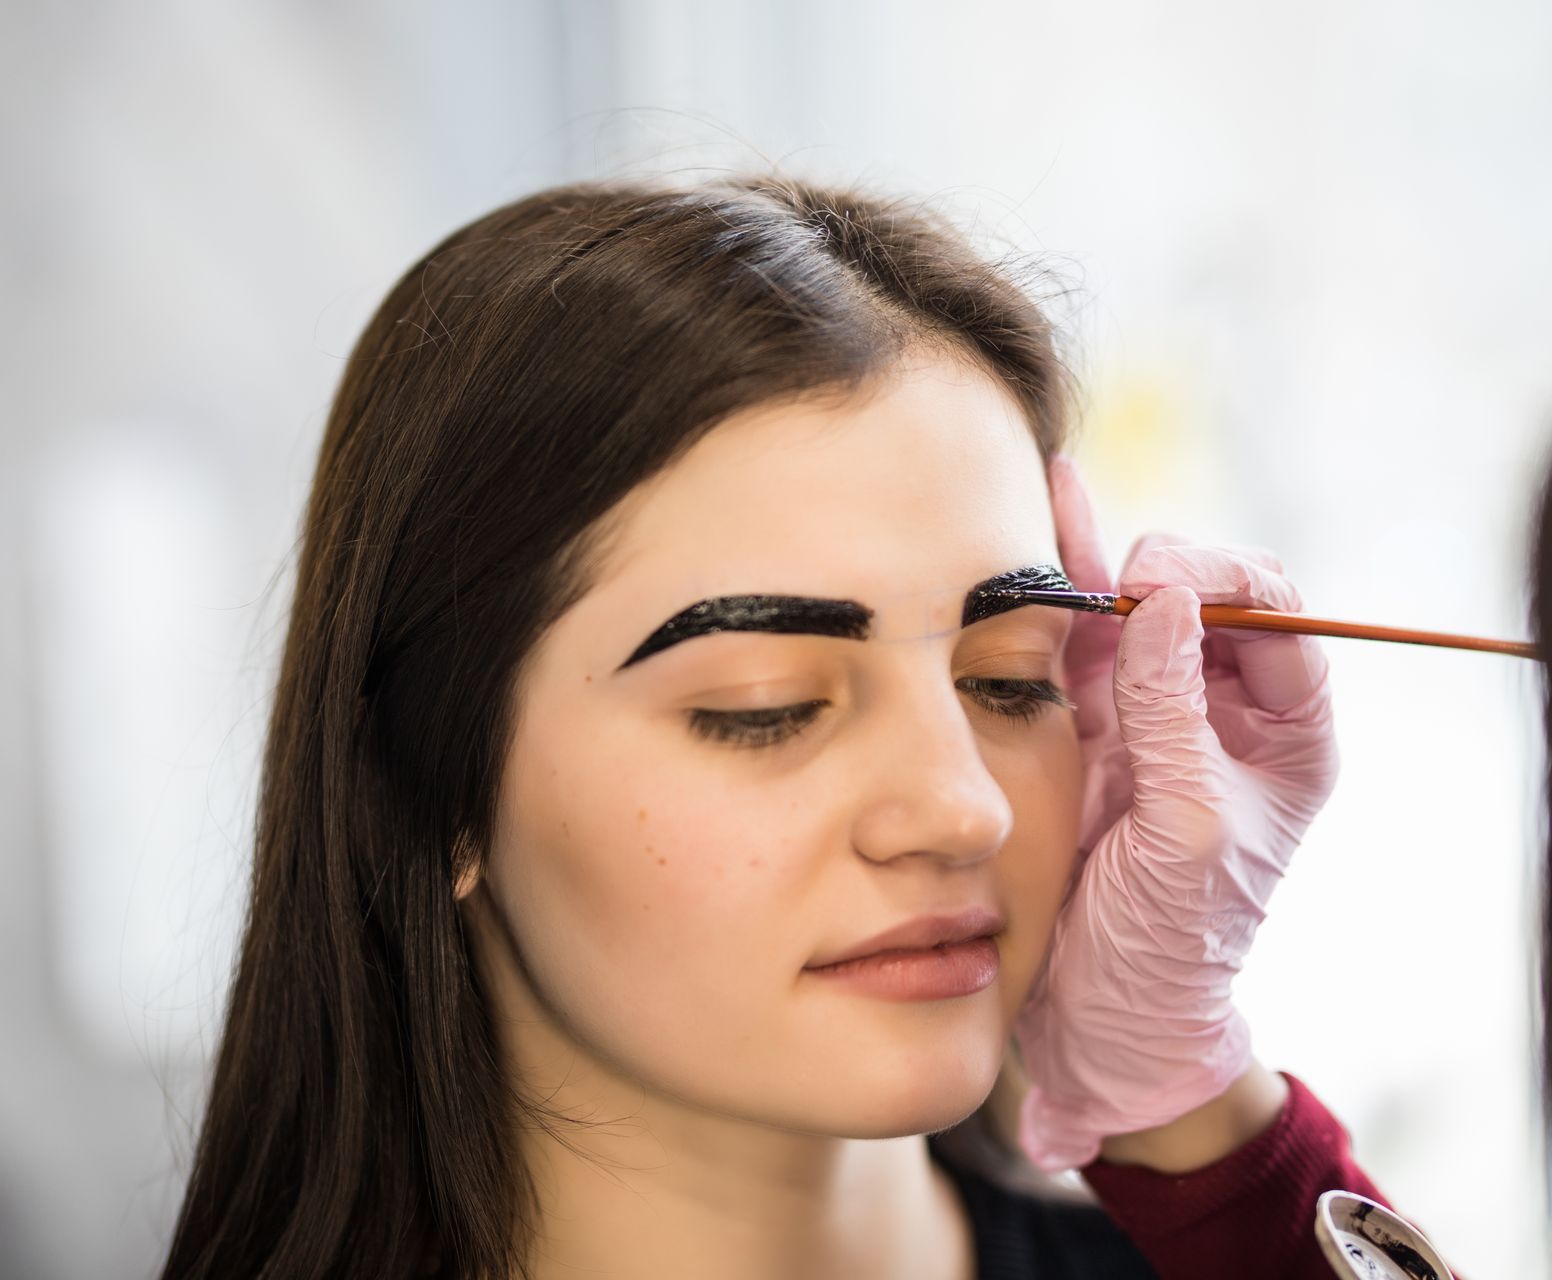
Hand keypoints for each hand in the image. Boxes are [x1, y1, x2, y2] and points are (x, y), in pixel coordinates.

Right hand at [1011, 454, 1339, 1171]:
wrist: (1105, 1016)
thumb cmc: (1172, 944)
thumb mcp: (1186, 832)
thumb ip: (1172, 715)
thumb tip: (1166, 600)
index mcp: (1286, 736)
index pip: (1277, 619)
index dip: (1226, 585)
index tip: (1161, 589)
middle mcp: (1221, 710)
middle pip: (1206, 594)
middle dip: (1165, 565)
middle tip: (1119, 575)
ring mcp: (1149, 711)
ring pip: (1132, 605)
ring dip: (1097, 557)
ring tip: (1052, 492)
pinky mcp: (1084, 724)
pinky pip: (1073, 641)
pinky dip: (1057, 582)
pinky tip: (1042, 510)